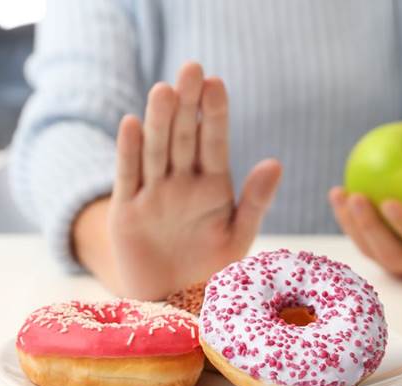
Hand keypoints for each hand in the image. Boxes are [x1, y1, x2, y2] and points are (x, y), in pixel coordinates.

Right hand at [75, 63, 281, 298]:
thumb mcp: (238, 236)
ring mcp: (153, 194)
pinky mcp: (126, 211)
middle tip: (191, 68)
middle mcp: (182, 183)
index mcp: (213, 185)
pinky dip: (128, 153)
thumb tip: (275, 162)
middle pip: (183, 137)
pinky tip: (131, 124)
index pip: (214, 143)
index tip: (216, 83)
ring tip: (164, 90)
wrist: (173, 301)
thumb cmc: (211, 269)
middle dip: (187, 105)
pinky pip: (127, 178)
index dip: (214, 114)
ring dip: (159, 122)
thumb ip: (255, 201)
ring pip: (155, 151)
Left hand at [329, 175, 401, 280]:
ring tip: (341, 193)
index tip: (389, 202)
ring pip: (370, 251)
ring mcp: (398, 266)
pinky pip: (360, 241)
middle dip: (370, 228)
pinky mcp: (380, 258)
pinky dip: (346, 220)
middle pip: (391, 254)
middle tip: (357, 197)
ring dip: (351, 224)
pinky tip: (338, 193)